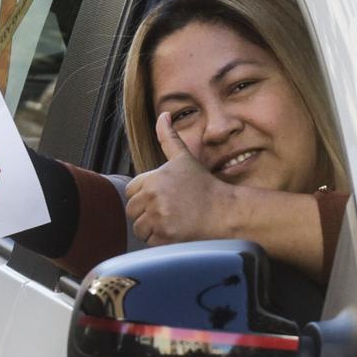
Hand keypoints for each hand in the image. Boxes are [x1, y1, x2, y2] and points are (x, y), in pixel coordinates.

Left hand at [125, 112, 235, 245]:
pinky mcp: (165, 236)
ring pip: (139, 228)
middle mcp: (153, 197)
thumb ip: (169, 138)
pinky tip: (176, 232)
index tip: (163, 197)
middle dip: (147, 213)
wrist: (225, 212)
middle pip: (132, 211)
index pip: (131, 191)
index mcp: (153, 178)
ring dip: (152, 228)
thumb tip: (163, 115)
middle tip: (169, 211)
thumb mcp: (185, 159)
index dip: (145, 195)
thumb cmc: (205, 187)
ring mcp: (158, 218)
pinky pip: (150, 241)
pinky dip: (160, 240)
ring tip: (173, 221)